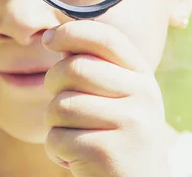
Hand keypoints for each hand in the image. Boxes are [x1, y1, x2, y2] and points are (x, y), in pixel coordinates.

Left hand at [43, 20, 170, 176]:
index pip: (106, 38)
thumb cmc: (115, 136)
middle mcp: (142, 96)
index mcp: (142, 76)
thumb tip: (53, 35)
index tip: (48, 39)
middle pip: (74, 69)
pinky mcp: (108, 153)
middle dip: (53, 84)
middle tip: (60, 104)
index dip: (71, 32)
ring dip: (54, 124)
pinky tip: (77, 159)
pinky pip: (57, 139)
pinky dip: (57, 151)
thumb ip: (94, 67)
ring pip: (60, 106)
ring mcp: (129, 124)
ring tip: (75, 136)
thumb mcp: (117, 97)